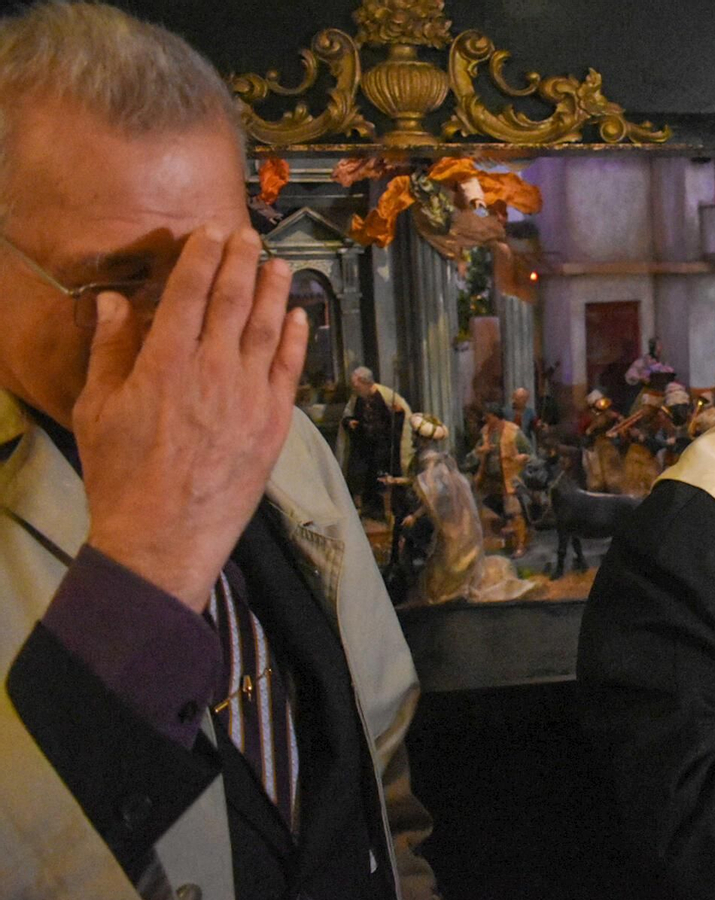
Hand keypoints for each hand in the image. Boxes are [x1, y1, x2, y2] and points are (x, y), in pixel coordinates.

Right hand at [75, 226, 306, 611]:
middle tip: (250, 235)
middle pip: (233, 301)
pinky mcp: (274, 423)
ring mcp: (250, 396)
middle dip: (242, 262)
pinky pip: (290, 369)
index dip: (203, 256)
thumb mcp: (98, 408)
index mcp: (166, 362)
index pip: (189, 292)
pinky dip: (295, 338)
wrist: (164, 534)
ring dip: (274, 291)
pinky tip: (298, 316)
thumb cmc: (121, 474)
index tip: (212, 232)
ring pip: (267, 329)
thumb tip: (115, 301)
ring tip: (279, 263)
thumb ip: (110, 349)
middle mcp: (213, 370)